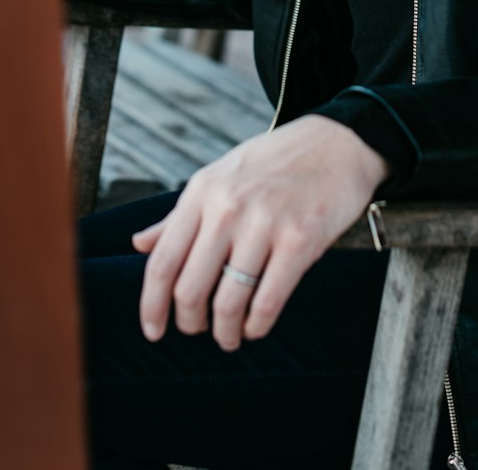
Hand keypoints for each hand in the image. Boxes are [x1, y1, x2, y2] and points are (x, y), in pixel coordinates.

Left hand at [131, 115, 389, 351]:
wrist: (338, 141)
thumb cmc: (276, 162)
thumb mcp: (221, 176)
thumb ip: (181, 214)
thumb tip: (139, 244)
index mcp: (202, 191)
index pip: (163, 261)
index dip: (151, 305)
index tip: (153, 330)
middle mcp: (227, 206)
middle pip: (189, 288)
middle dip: (189, 322)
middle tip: (198, 330)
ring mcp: (264, 223)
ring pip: (227, 301)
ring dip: (224, 332)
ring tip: (229, 336)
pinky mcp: (300, 239)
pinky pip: (268, 301)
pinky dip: (257, 325)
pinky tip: (256, 327)